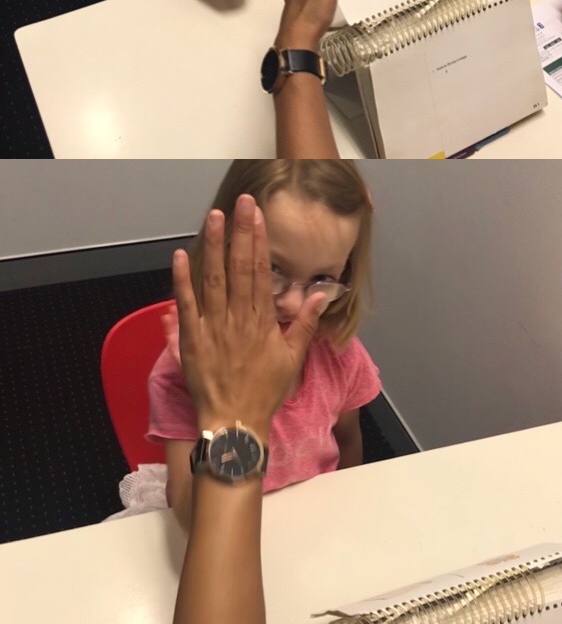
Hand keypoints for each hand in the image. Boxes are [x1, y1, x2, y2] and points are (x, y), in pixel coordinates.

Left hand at [171, 196, 325, 434]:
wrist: (235, 420)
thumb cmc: (265, 391)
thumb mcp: (292, 358)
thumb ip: (303, 323)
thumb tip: (319, 296)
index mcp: (263, 322)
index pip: (262, 273)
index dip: (259, 242)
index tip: (258, 217)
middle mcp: (239, 318)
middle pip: (240, 268)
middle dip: (240, 233)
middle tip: (241, 203)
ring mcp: (213, 326)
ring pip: (214, 278)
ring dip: (214, 246)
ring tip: (215, 216)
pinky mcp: (191, 337)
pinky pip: (186, 303)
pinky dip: (182, 279)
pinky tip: (181, 254)